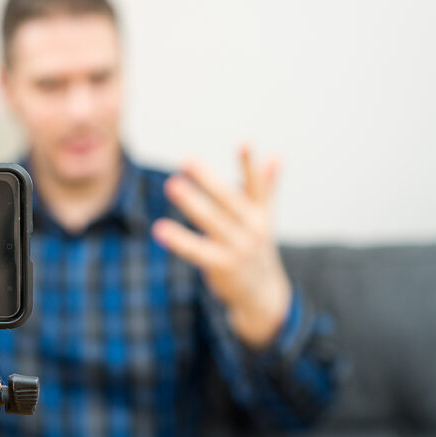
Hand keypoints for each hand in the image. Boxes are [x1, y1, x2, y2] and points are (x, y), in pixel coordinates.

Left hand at [151, 145, 291, 347]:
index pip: (256, 185)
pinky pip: (196, 250)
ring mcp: (238, 248)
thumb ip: (266, 187)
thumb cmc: (256, 248)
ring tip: (171, 184)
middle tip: (187, 159)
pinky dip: (179, 240)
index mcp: (260, 214)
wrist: (262, 295)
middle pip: (228, 200)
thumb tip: (276, 155)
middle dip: (208, 179)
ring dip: (192, 203)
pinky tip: (159, 229)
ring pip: (211, 221)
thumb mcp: (265, 217)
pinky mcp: (222, 266)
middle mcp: (252, 229)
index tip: (244, 142)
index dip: (249, 165)